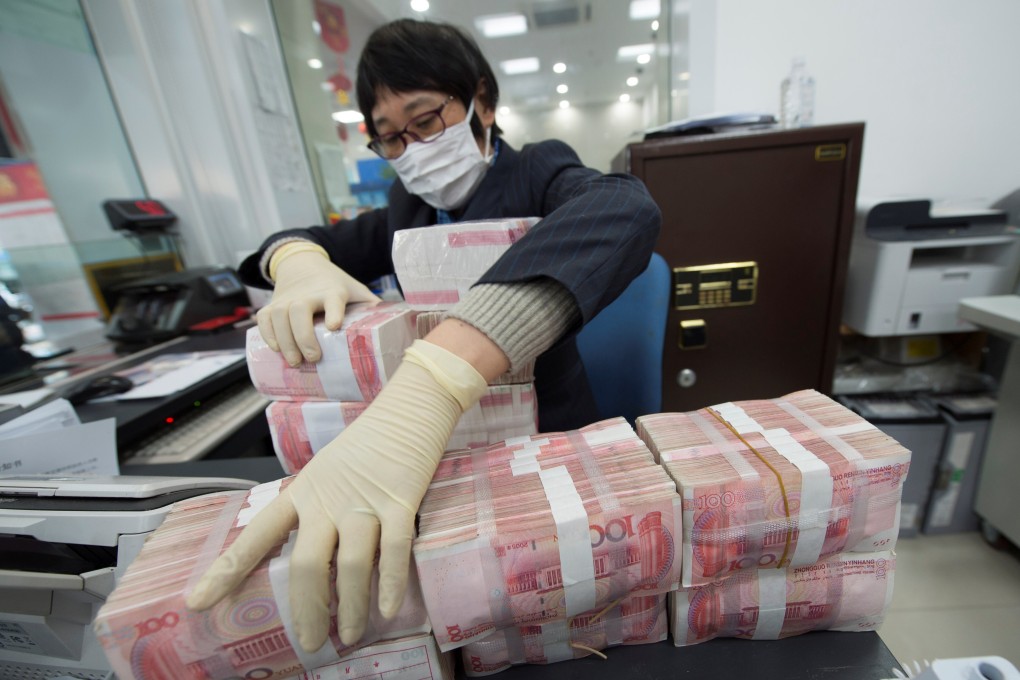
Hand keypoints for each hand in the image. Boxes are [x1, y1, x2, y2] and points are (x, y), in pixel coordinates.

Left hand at [186, 339, 487, 651]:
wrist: (409, 409)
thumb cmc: (367, 444)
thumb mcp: (326, 472)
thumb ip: (314, 510)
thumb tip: (306, 562)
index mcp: (303, 492)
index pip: (257, 534)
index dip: (227, 570)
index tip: (198, 602)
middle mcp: (328, 499)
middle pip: (306, 562)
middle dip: (306, 609)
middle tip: (310, 642)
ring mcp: (365, 501)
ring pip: (352, 562)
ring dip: (351, 605)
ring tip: (350, 634)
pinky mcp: (401, 501)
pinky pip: (394, 549)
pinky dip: (391, 583)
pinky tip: (387, 609)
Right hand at [257, 247, 378, 365]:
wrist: (302, 265)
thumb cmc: (335, 285)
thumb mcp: (355, 290)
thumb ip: (371, 307)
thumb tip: (395, 330)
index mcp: (332, 290)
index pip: (333, 299)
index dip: (333, 311)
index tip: (334, 326)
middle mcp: (307, 293)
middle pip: (299, 310)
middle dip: (302, 336)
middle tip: (312, 359)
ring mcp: (287, 298)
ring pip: (279, 317)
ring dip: (284, 341)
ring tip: (294, 361)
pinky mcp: (272, 304)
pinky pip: (264, 319)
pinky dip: (268, 335)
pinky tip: (276, 349)